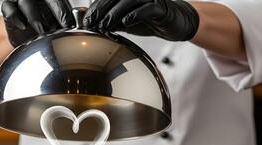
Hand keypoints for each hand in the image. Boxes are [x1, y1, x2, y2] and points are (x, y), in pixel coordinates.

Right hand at [2, 0, 74, 46]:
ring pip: (26, 2)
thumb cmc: (43, 29)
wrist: (24, 37)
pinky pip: (8, 7)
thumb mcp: (56, 26)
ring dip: (35, 17)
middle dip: (56, 12)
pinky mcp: (8, 8)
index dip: (64, 12)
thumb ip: (65, 25)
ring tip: (42, 31)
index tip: (70, 25)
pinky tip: (23, 26)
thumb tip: (79, 31)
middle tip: (61, 28)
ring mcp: (20, 1)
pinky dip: (15, 16)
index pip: (58, 1)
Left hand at [83, 0, 198, 40]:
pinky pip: (149, 9)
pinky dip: (136, 14)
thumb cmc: (149, 19)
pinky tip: (127, 22)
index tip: (86, 20)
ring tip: (105, 24)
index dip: (96, 7)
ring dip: (115, 13)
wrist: (174, 23)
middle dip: (101, 9)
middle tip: (92, 22)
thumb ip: (112, 20)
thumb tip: (93, 26)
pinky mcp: (162, 8)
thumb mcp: (126, 20)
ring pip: (130, 1)